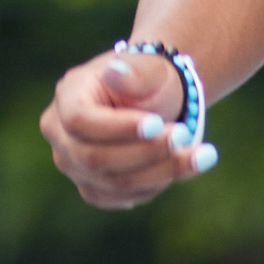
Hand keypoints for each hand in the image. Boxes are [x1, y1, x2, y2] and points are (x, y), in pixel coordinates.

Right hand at [40, 49, 215, 210]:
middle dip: (146, 151)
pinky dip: (159, 183)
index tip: (158, 124)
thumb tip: (115, 73)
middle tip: (185, 135)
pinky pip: (125, 196)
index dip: (118, 128)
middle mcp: (61, 135)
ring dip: (162, 171)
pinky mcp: (95, 188)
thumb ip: (135, 74)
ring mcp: (74, 165)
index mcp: (67, 96)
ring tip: (203, 154)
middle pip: (94, 158)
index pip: (79, 121)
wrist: (158, 101)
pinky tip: (187, 164)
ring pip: (114, 183)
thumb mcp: (149, 68)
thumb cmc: (150, 79)